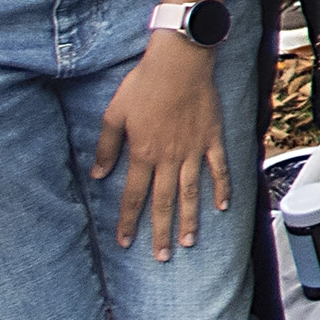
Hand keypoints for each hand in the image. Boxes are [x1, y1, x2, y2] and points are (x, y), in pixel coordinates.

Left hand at [94, 31, 229, 260]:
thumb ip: (105, 147)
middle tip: (162, 256)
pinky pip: (218, 168)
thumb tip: (97, 174)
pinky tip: (222, 206)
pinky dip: (222, 188)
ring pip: (191, 192)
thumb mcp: (114, 114)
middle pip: (164, 202)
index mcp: (143, 153)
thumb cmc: (143, 85)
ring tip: (189, 242)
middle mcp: (168, 158)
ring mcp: (193, 150)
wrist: (178, 63)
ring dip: (190, 219)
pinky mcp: (212, 138)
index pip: (133, 196)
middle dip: (161, 231)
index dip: (128, 221)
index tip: (125, 242)